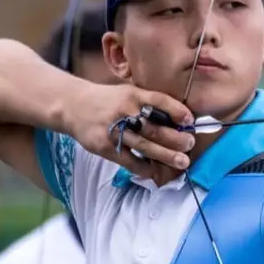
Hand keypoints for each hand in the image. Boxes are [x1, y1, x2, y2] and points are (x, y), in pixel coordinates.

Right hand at [66, 83, 195, 183]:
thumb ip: (148, 103)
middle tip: (190, 144)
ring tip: (183, 162)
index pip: (159, 101)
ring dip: (166, 156)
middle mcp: (124, 111)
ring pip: (145, 146)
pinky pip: (129, 161)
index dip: (177, 111)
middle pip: (154, 128)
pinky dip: (145, 168)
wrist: (72, 106)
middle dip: (175, 138)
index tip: (190, 121)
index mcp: (132, 95)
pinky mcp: (105, 147)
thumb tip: (179, 119)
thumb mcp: (127, 93)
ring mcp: (114, 131)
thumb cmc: (108, 100)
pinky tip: (157, 171)